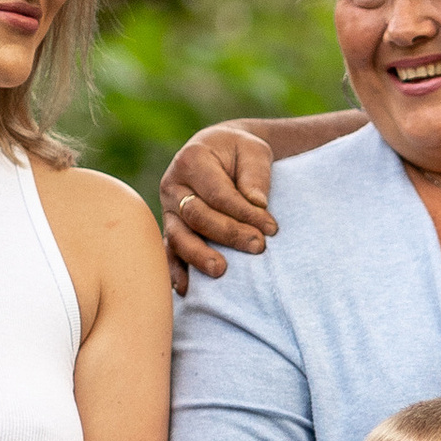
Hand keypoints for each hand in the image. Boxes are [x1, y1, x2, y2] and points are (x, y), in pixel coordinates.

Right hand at [161, 124, 277, 289]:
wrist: (219, 152)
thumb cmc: (240, 153)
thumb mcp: (253, 151)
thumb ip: (255, 174)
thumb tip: (257, 203)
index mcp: (192, 160)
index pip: (218, 194)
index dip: (244, 213)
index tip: (272, 228)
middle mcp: (173, 185)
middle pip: (197, 216)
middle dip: (229, 234)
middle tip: (258, 247)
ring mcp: (169, 210)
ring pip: (178, 237)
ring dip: (199, 256)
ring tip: (221, 270)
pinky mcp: (172, 228)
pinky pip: (169, 251)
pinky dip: (175, 270)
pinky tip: (186, 289)